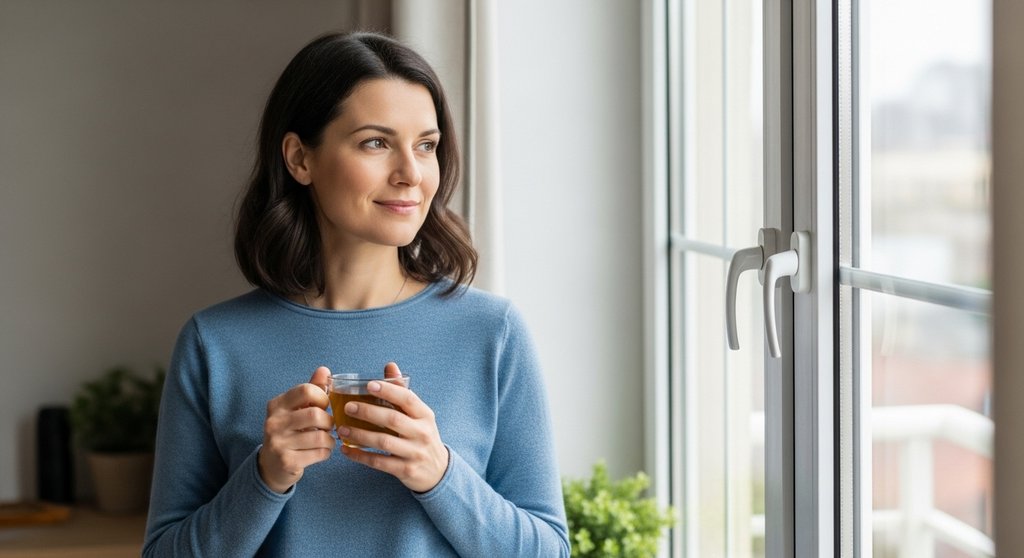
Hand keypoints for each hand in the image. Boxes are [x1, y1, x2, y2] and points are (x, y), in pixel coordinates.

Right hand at [258, 366, 334, 492]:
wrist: (271, 465)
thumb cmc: (289, 431)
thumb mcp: (296, 409)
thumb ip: (311, 389)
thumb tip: (324, 370)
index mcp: (277, 405)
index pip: (306, 390)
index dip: (323, 397)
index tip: (324, 406)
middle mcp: (274, 422)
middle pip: (315, 414)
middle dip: (329, 421)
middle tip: (327, 427)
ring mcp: (278, 443)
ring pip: (320, 436)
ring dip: (329, 439)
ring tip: (326, 440)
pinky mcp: (287, 461)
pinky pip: (320, 453)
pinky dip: (326, 452)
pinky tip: (321, 451)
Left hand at [339, 362, 448, 492]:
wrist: (437, 470)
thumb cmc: (421, 435)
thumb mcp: (418, 414)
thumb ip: (402, 391)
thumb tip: (390, 366)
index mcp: (425, 415)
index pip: (407, 398)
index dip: (388, 391)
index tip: (369, 385)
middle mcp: (422, 432)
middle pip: (393, 420)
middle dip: (368, 412)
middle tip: (348, 407)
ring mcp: (414, 452)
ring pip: (383, 442)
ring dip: (360, 435)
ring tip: (342, 429)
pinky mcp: (405, 470)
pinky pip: (379, 462)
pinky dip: (360, 456)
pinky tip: (346, 450)